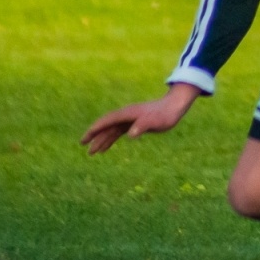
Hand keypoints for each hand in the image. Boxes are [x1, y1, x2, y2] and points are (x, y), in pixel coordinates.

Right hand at [81, 83, 201, 154]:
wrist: (175, 107)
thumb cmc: (165, 114)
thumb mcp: (155, 122)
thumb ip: (142, 126)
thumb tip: (130, 134)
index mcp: (127, 114)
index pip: (106, 122)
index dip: (94, 130)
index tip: (84, 139)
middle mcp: (125, 115)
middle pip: (106, 126)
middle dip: (94, 136)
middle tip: (84, 147)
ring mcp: (129, 119)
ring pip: (111, 130)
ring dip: (102, 140)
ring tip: (92, 153)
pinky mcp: (134, 123)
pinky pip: (118, 132)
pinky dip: (110, 139)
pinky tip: (105, 148)